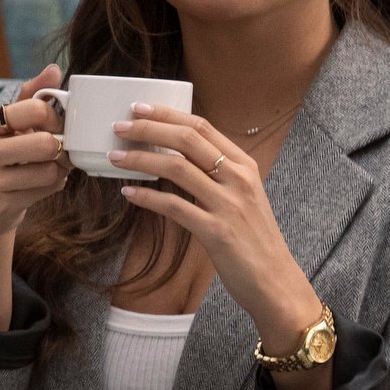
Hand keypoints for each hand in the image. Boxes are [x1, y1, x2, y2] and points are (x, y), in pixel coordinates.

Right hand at [0, 64, 71, 244]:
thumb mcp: (8, 127)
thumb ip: (31, 97)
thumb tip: (54, 69)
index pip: (34, 109)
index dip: (55, 118)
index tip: (54, 126)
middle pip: (45, 142)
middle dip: (60, 148)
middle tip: (58, 150)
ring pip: (49, 169)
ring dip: (59, 169)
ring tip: (50, 168)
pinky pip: (46, 189)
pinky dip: (53, 186)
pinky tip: (41, 184)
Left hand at [106, 104, 319, 343]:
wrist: (275, 281)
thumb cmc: (253, 240)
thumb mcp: (242, 197)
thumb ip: (217, 176)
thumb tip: (178, 158)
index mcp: (244, 165)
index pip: (203, 127)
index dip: (168, 114)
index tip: (140, 108)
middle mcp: (238, 179)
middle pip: (187, 140)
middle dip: (149, 128)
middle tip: (120, 126)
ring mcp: (228, 204)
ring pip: (177, 168)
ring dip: (140, 159)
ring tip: (115, 157)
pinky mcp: (216, 232)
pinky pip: (174, 207)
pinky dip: (147, 198)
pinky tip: (128, 193)